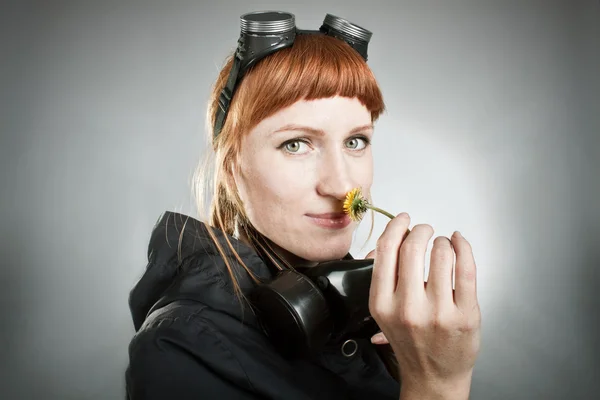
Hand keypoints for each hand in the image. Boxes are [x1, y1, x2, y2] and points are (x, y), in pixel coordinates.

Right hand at [368, 213, 480, 395]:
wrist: (433, 376)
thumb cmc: (410, 342)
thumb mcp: (383, 313)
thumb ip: (381, 278)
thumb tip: (385, 244)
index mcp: (382, 304)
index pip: (386, 251)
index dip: (396, 227)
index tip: (403, 220)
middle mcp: (407, 307)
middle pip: (412, 247)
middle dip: (421, 229)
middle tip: (425, 230)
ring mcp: (438, 311)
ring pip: (441, 253)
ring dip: (442, 241)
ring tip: (442, 247)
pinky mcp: (465, 314)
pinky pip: (466, 267)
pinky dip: (463, 247)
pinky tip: (458, 242)